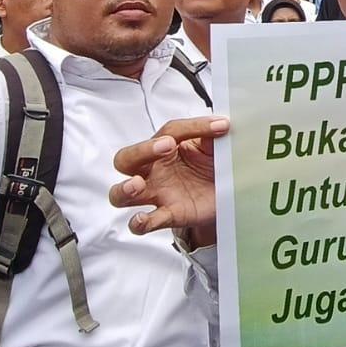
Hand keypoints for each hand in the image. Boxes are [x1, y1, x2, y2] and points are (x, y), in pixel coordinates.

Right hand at [108, 116, 228, 247]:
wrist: (223, 193)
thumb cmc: (210, 165)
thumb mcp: (215, 146)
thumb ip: (212, 135)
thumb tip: (220, 123)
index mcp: (166, 146)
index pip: (170, 131)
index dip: (192, 127)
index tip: (219, 126)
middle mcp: (155, 170)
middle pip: (127, 159)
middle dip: (141, 151)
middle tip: (166, 145)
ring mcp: (158, 193)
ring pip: (121, 193)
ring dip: (125, 189)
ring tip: (137, 184)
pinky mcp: (168, 215)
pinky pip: (145, 222)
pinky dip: (139, 223)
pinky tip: (142, 219)